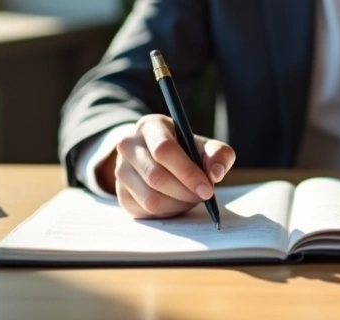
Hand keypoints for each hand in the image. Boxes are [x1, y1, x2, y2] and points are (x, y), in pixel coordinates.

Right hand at [96, 114, 235, 218]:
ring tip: (191, 197)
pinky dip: (167, 212)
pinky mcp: (121, 194)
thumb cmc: (186, 150)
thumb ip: (218, 154)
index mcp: (150, 126)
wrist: (159, 159)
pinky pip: (146, 211)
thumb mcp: (205, 146)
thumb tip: (216, 172)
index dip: (188, 172)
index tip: (207, 188)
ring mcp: (120, 170)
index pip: (164, 150)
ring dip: (178, 204)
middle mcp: (129, 145)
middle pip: (156, 176)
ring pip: (150, 198)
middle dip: (185, 191)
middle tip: (204, 196)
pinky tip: (177, 202)